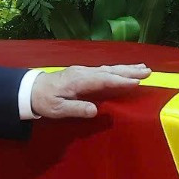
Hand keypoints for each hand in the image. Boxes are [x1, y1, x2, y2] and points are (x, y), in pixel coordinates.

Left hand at [30, 64, 151, 118]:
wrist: (30, 90)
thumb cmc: (44, 101)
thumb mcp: (57, 109)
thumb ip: (76, 109)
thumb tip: (95, 110)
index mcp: (78, 80)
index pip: (103, 80)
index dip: (120, 81)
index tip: (137, 82)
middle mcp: (83, 72)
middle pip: (110, 70)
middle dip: (129, 71)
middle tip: (148, 71)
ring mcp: (83, 71)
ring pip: (108, 68)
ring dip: (126, 68)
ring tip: (143, 68)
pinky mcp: (83, 73)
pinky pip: (104, 70)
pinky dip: (117, 70)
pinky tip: (125, 70)